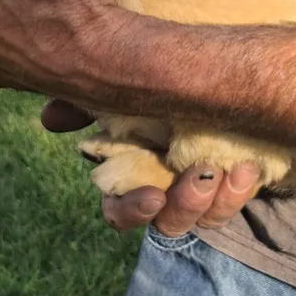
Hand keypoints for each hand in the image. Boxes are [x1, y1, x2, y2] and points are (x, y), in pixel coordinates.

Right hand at [42, 99, 259, 235]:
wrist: (205, 74)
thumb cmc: (146, 86)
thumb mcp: (115, 91)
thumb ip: (82, 104)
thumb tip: (49, 118)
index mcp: (129, 174)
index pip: (119, 210)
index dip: (132, 211)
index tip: (152, 196)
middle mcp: (162, 189)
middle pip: (168, 220)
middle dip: (185, 205)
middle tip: (202, 175)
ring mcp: (198, 190)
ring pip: (205, 218)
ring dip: (216, 201)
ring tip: (228, 169)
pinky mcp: (230, 183)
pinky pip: (235, 202)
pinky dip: (240, 189)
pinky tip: (246, 167)